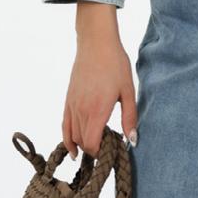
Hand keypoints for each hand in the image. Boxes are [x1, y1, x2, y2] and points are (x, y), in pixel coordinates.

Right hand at [63, 6, 137, 156]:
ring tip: (96, 148)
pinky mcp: (68, 100)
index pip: (92, 144)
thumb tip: (132, 140)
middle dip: (94, 151)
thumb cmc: (115, 65)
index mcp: (97, 110)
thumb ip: (130, 118)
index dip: (101, 154)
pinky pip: (64, 125)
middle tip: (109, 148)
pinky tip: (74, 148)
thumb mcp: (128, 92)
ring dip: (83, 145)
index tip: (112, 152)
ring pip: (73, 136)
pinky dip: (67, 139)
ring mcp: (72, 105)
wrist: (96, 44)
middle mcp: (81, 110)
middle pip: (83, 142)